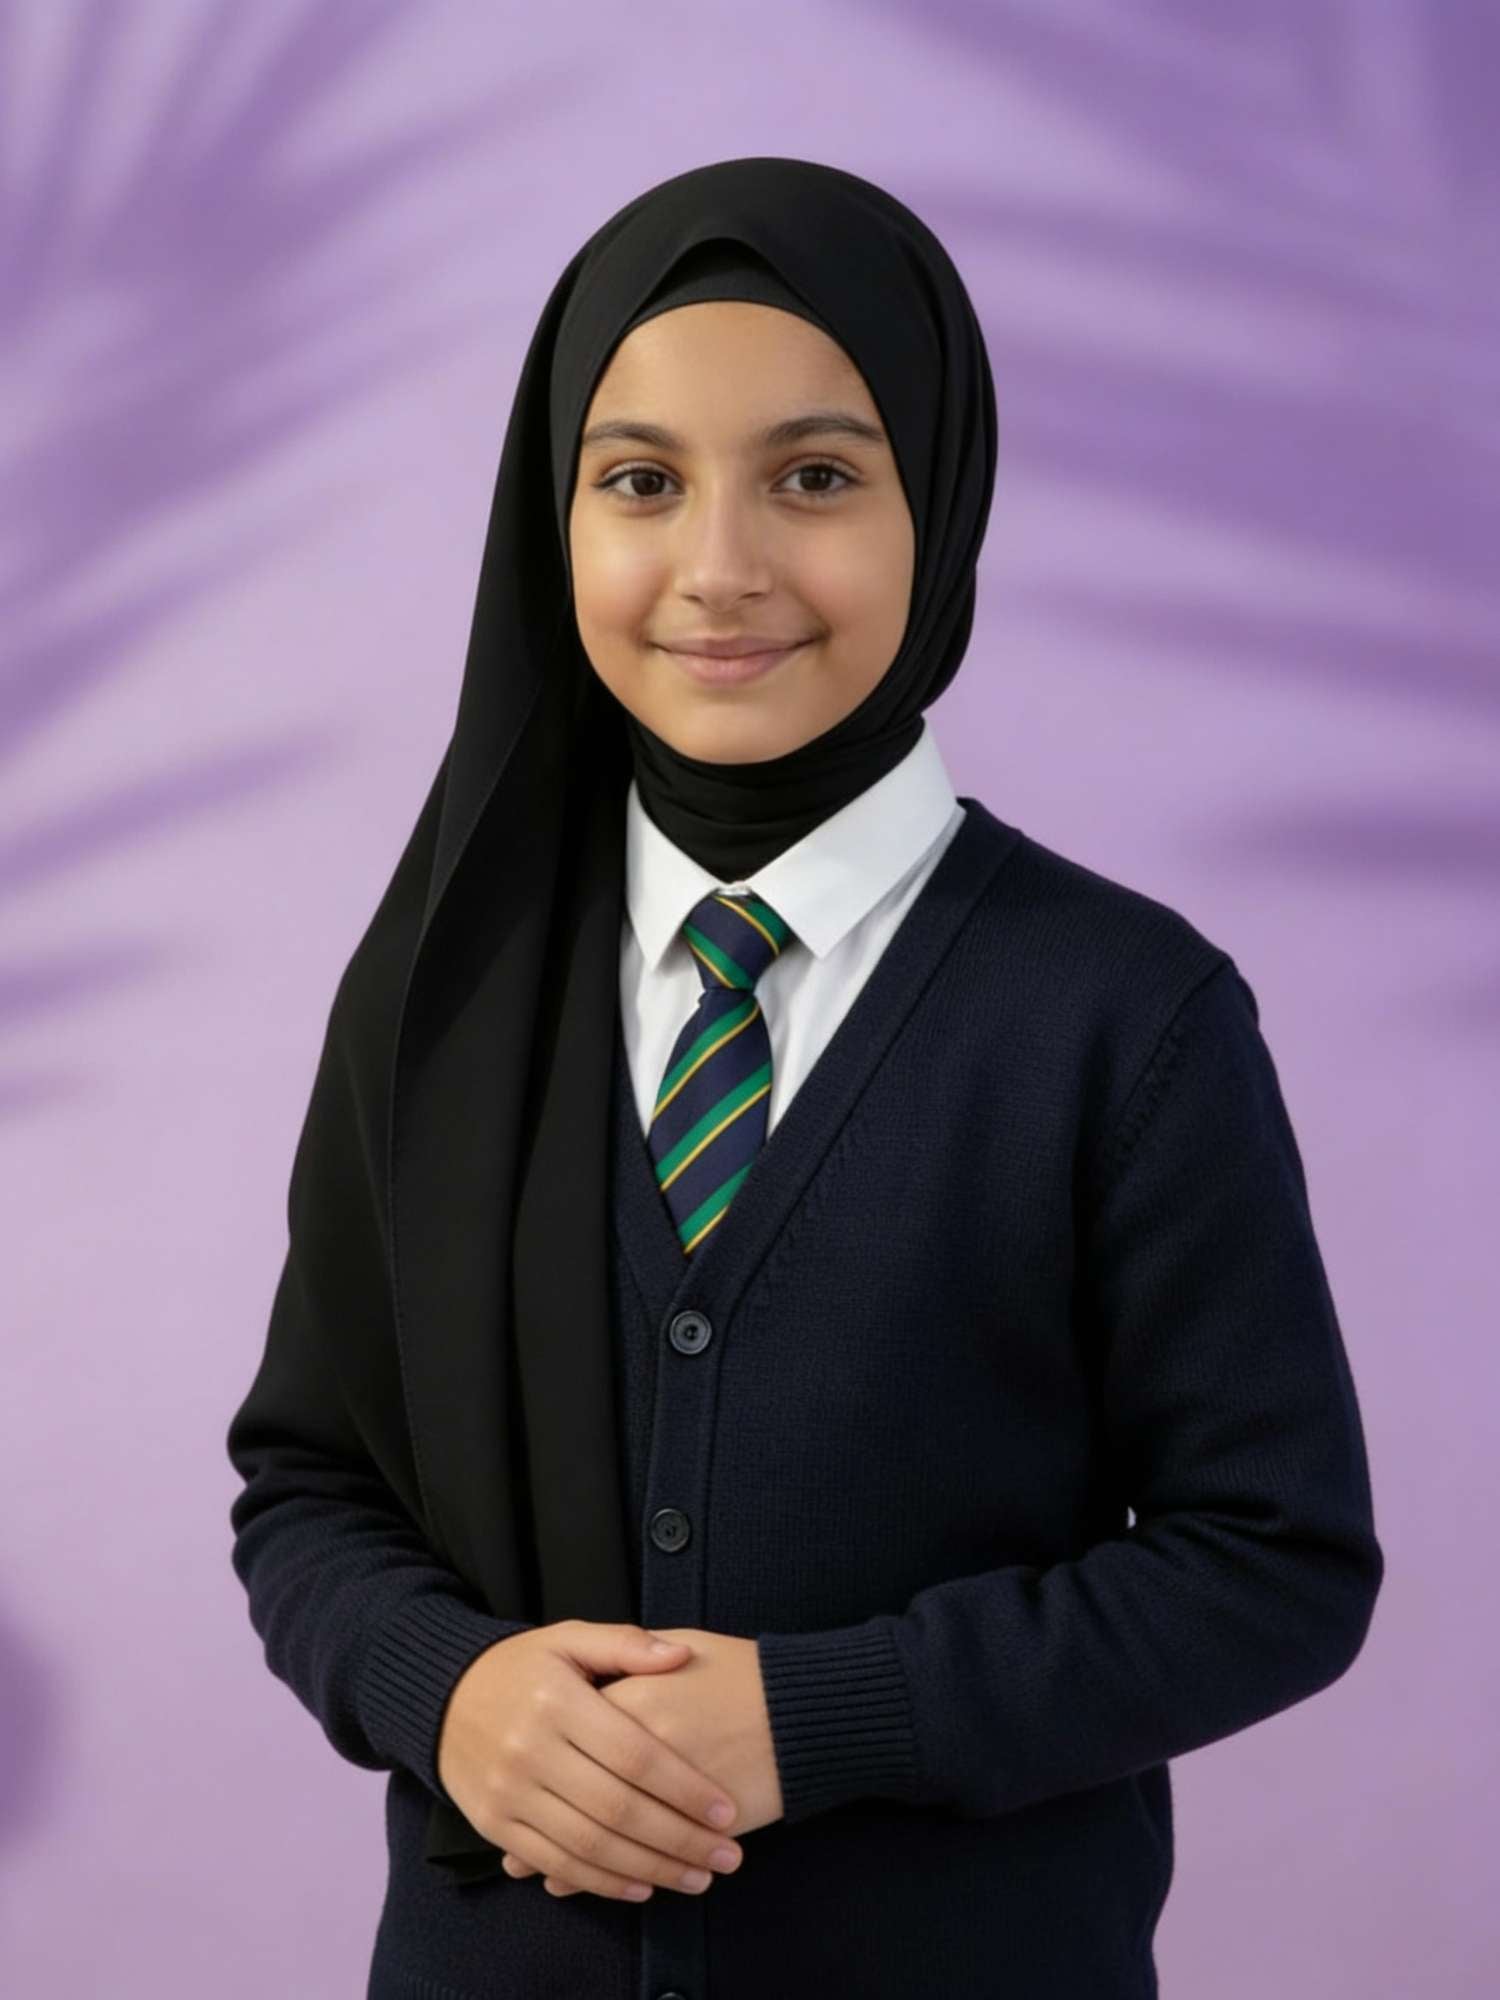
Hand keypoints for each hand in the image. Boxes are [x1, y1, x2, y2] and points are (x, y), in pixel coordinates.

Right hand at [436, 1620, 749, 1903]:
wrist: (442, 1698)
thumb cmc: (522, 1667)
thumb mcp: (568, 1638)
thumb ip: (626, 1644)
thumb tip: (682, 1654)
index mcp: (558, 1700)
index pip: (633, 1753)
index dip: (684, 1786)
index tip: (727, 1809)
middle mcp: (531, 1750)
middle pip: (617, 1808)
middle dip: (679, 1839)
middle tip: (728, 1857)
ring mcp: (510, 1792)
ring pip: (589, 1845)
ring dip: (650, 1869)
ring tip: (698, 1879)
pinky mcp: (495, 1825)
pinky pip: (555, 1863)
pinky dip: (601, 1881)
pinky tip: (642, 1887)